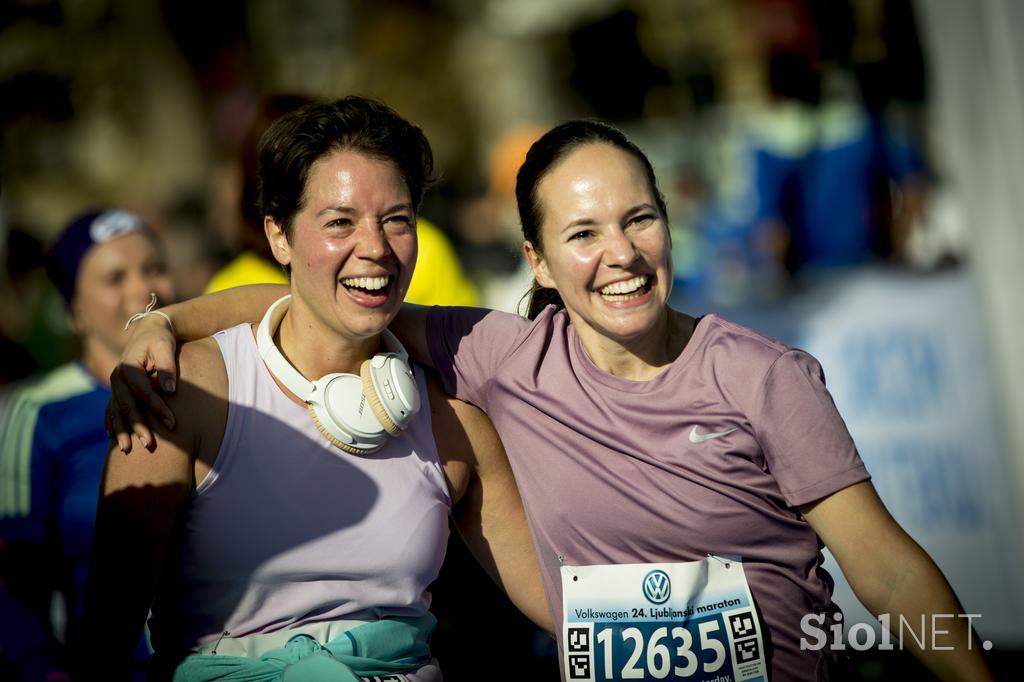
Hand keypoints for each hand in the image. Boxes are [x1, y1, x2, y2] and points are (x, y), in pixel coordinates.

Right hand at [106, 314, 178, 452]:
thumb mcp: (165, 347)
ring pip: (117, 411)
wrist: (149, 331)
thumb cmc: (161, 339)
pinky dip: (111, 422)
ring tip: (127, 450)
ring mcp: (115, 385)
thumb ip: (167, 368)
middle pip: (127, 406)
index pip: (143, 392)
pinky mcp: (117, 389)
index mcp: (128, 367)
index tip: (172, 424)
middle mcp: (117, 377)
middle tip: (150, 445)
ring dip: (122, 431)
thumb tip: (170, 390)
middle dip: (138, 426)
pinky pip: (111, 409)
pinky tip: (111, 437)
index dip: (158, 408)